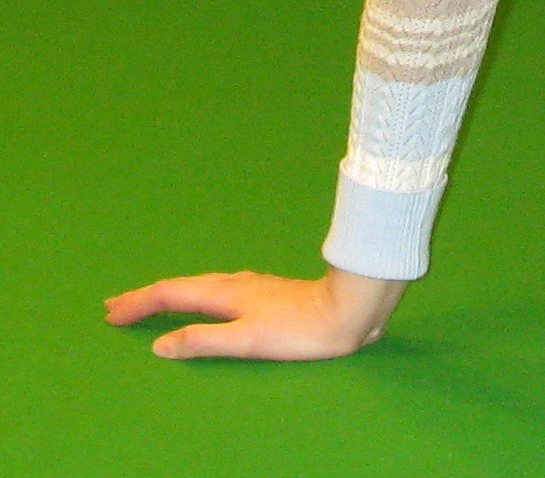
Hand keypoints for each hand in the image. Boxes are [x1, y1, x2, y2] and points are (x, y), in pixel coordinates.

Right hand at [103, 266, 407, 360]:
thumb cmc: (298, 329)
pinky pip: (215, 290)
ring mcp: (251, 286)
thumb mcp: (247, 340)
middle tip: (115, 305)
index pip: (172, 295)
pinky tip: (203, 299)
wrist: (347, 309)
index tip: (111, 313)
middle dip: (148, 296)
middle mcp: (234, 284)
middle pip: (182, 286)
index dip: (141, 303)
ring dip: (170, 294)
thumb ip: (204, 340)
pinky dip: (194, 295)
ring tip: (149, 301)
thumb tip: (160, 345)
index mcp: (225, 293)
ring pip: (199, 286)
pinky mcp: (265, 292)